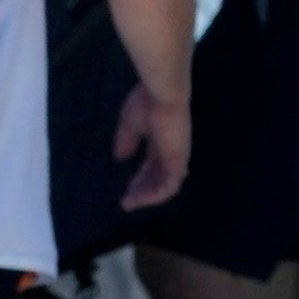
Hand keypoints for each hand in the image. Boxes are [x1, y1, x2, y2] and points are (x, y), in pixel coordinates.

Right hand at [113, 87, 188, 209]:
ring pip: (164, 186)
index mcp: (161, 141)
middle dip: (142, 190)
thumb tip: (120, 157)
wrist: (163, 94)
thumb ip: (126, 141)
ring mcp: (176, 157)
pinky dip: (155, 196)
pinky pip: (169, 187)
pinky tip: (139, 199)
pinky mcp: (178, 161)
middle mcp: (171, 152)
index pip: (153, 166)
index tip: (127, 189)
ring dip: (147, 196)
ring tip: (130, 203)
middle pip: (157, 178)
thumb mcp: (130, 124)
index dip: (140, 178)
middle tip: (127, 201)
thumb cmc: (147, 103)